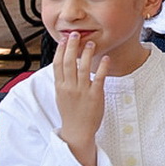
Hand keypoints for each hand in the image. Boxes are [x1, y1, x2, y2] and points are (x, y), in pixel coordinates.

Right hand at [54, 32, 107, 165]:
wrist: (78, 131)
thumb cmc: (71, 112)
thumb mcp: (62, 95)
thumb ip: (63, 80)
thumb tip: (62, 64)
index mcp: (60, 86)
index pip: (57, 64)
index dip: (60, 50)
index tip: (63, 39)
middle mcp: (69, 87)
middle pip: (69, 62)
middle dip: (71, 47)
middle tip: (75, 34)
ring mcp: (82, 91)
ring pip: (83, 67)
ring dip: (87, 53)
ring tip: (91, 42)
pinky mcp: (95, 95)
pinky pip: (99, 78)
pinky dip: (103, 67)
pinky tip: (106, 58)